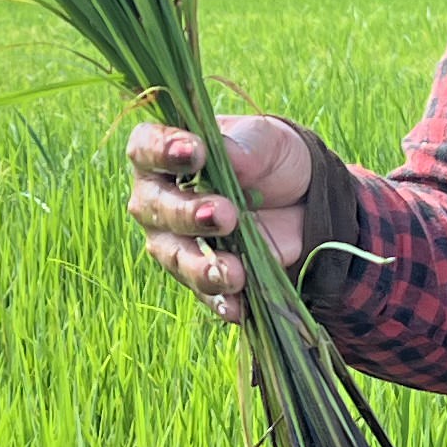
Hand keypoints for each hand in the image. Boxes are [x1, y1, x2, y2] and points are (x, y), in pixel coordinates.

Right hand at [125, 115, 311, 325]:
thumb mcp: (267, 140)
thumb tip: (229, 157)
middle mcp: (157, 200)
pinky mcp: (202, 275)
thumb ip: (246, 146)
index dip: (162, 150)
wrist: (301, 198)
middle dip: (188, 214)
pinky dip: (221, 300)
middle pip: (156, 208)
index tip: (194, 152)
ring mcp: (176, 242)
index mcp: (163, 153)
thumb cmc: (269, 157)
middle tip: (225, 214)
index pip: (145, 148)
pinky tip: (237, 306)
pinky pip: (205, 293)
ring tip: (234, 272)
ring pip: (176, 257)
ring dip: (202, 267)